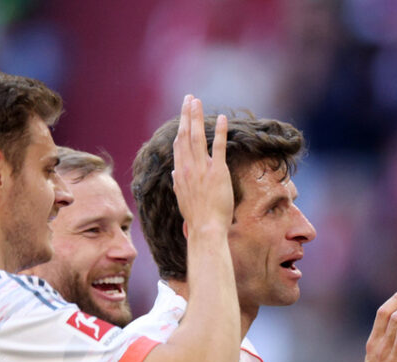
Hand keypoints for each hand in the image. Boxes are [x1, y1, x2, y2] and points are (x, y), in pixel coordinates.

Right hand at [172, 95, 231, 234]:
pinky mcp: (217, 172)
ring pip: (196, 136)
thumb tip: (174, 171)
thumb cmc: (197, 218)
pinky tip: (222, 118)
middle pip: (185, 135)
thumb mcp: (183, 198)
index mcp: (180, 173)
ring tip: (197, 101)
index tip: (183, 115)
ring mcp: (202, 169)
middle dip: (186, 115)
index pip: (179, 145)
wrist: (205, 229)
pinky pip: (217, 147)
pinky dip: (219, 131)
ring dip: (197, 116)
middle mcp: (188, 167)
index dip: (181, 128)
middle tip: (189, 98)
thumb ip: (178, 182)